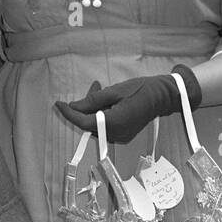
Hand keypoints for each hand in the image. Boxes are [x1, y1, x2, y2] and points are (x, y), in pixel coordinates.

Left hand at [55, 66, 201, 143]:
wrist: (163, 96)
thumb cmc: (141, 90)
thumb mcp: (114, 90)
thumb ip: (93, 100)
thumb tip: (73, 107)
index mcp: (113, 123)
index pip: (84, 122)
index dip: (69, 113)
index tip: (58, 104)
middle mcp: (116, 134)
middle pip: (90, 123)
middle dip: (86, 106)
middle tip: (94, 86)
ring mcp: (120, 136)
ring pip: (97, 123)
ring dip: (95, 108)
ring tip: (102, 88)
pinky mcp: (124, 134)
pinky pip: (106, 124)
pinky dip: (103, 112)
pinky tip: (109, 99)